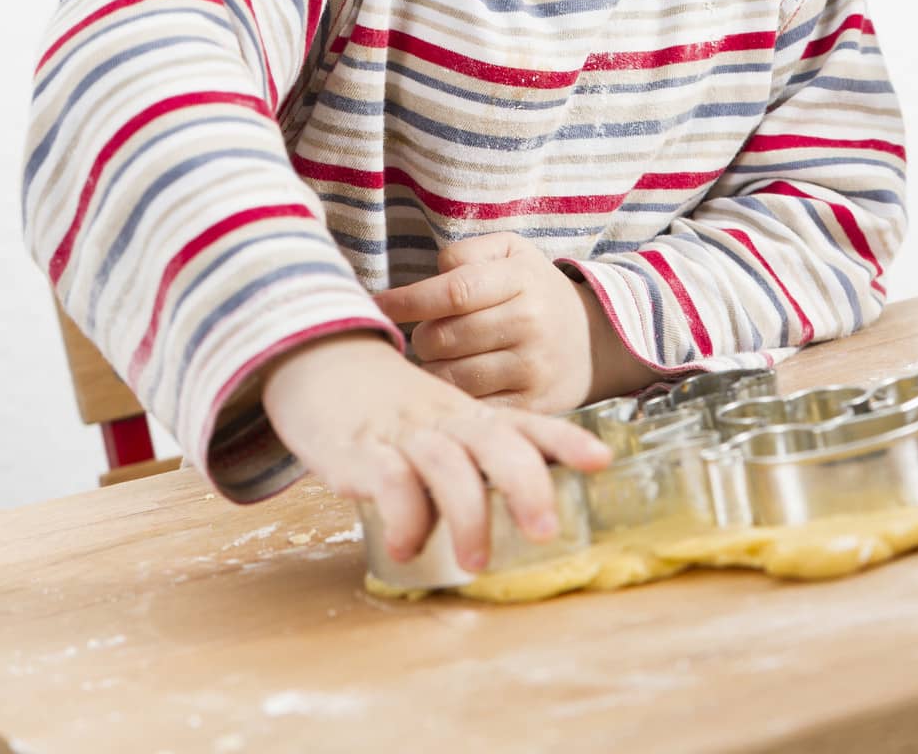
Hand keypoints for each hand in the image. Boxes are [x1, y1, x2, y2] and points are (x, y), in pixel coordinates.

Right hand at [259, 331, 612, 570]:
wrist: (316, 356)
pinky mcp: (359, 450)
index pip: (526, 423)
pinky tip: (406, 548)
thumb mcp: (440, 421)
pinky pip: (388, 482)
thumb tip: (525, 508)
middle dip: (527, 484)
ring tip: (477, 562)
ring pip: (447, 466)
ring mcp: (402, 433)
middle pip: (496, 443)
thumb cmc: (388, 405)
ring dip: (468, 515)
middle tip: (545, 530)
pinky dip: (402, 518)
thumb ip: (476, 456)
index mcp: (468, 416)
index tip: (601, 459)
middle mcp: (443, 421)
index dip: (564, 440)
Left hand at [372, 231, 600, 412]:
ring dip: (433, 368)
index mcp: (521, 279)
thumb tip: (427, 280)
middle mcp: (530, 323)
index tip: (379, 306)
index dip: (407, 300)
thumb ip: (466, 254)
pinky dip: (454, 397)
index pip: (451, 292)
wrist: (596, 340)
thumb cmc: (535, 290)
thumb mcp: (511, 253)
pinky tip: (457, 383)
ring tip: (444, 357)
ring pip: (451, 376)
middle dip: (422, 337)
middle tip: (430, 334)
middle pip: (444, 337)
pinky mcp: (532, 406)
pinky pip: (472, 406)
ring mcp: (532, 369)